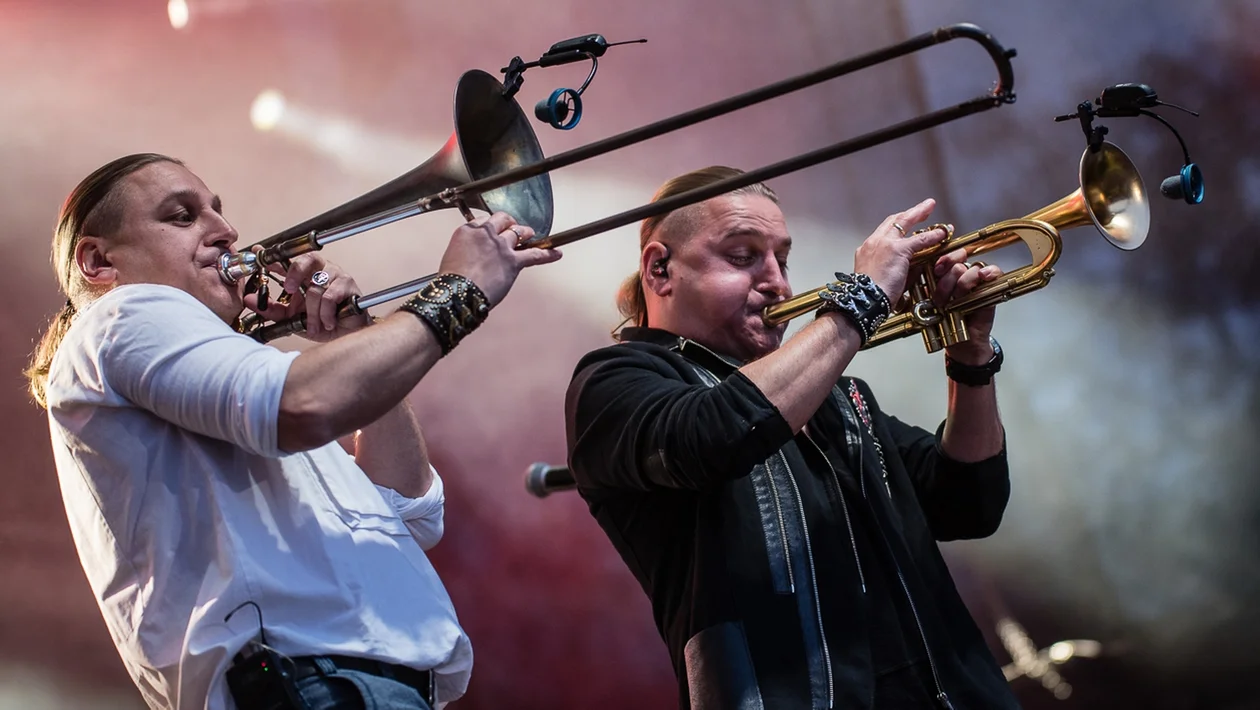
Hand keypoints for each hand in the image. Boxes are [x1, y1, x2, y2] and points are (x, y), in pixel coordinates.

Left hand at [243, 253, 369, 340]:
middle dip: (295, 272)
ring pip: (316, 286)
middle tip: (289, 289)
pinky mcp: (348, 285)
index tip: (258, 253)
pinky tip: (327, 322)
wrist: (343, 336)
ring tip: (313, 324)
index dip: (273, 256)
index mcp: (305, 275)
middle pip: (307, 258)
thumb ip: (270, 309)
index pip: (287, 260)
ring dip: (312, 311)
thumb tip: (250, 300)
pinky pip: (330, 296)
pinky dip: (325, 313)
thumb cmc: (322, 322)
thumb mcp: (290, 318)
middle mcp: (320, 270)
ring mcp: (336, 275)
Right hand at [437, 212, 561, 305]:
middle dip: (509, 222)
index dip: (491, 225)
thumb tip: (476, 256)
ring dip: (526, 233)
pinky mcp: (513, 261)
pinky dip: (548, 254)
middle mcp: (485, 234)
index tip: (493, 229)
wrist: (457, 294)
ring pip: (519, 232)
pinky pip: (535, 254)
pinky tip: (557, 253)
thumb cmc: (451, 281)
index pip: (484, 220)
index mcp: (468, 231)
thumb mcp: (453, 257)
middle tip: (513, 226)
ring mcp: (501, 246)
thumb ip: (467, 250)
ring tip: (530, 235)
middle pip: (502, 219)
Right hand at [853, 199, 949, 304]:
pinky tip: (942, 232)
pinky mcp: (898, 250)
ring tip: (930, 206)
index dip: (897, 224)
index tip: (905, 220)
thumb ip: (898, 270)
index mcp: (866, 250)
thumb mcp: (880, 279)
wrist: (864, 301)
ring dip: (919, 213)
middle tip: (922, 207)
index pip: (884, 232)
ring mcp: (885, 244)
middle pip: (893, 220)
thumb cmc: (869, 298)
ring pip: (904, 222)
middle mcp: (873, 243)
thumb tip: (917, 267)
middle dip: (909, 212)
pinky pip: (920, 239)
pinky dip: (933, 235)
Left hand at [932, 247, 1003, 363]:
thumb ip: (926, 286)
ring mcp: (976, 281)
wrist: (960, 342)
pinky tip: (983, 277)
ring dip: (963, 283)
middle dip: (948, 279)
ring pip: (972, 268)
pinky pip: (994, 272)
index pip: (945, 257)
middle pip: (958, 262)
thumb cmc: (943, 323)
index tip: (936, 269)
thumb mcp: (928, 303)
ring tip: (957, 299)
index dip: (942, 260)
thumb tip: (920, 272)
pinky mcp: (990, 288)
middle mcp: (960, 276)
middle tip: (942, 296)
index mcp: (943, 276)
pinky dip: (990, 272)